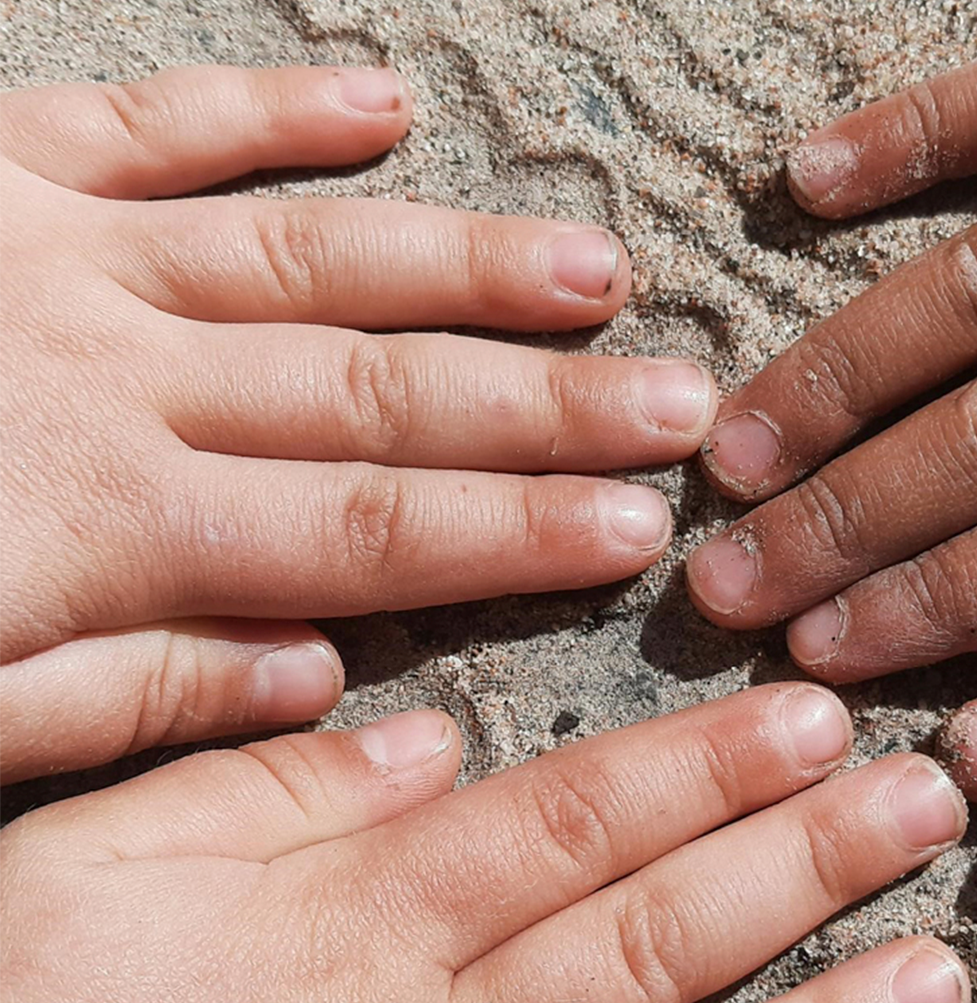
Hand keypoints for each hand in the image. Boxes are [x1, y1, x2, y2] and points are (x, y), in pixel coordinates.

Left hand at [0, 64, 717, 781]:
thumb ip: (121, 696)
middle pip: (377, 393)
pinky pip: (154, 123)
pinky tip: (382, 99)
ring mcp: (55, 252)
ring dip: (463, 264)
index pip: (370, 535)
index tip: (638, 527)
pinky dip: (271, 110)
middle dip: (543, 404)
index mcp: (100, 524)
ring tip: (594, 272)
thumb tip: (314, 669)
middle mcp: (112, 374)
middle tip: (680, 401)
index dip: (521, 530)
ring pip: (306, 254)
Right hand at [0, 684, 971, 1002]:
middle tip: (928, 802)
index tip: (820, 716)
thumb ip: (263, 786)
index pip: (576, 823)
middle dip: (804, 862)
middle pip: (657, 938)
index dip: (710, 765)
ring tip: (936, 974)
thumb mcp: (102, 859)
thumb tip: (418, 747)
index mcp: (363, 927)